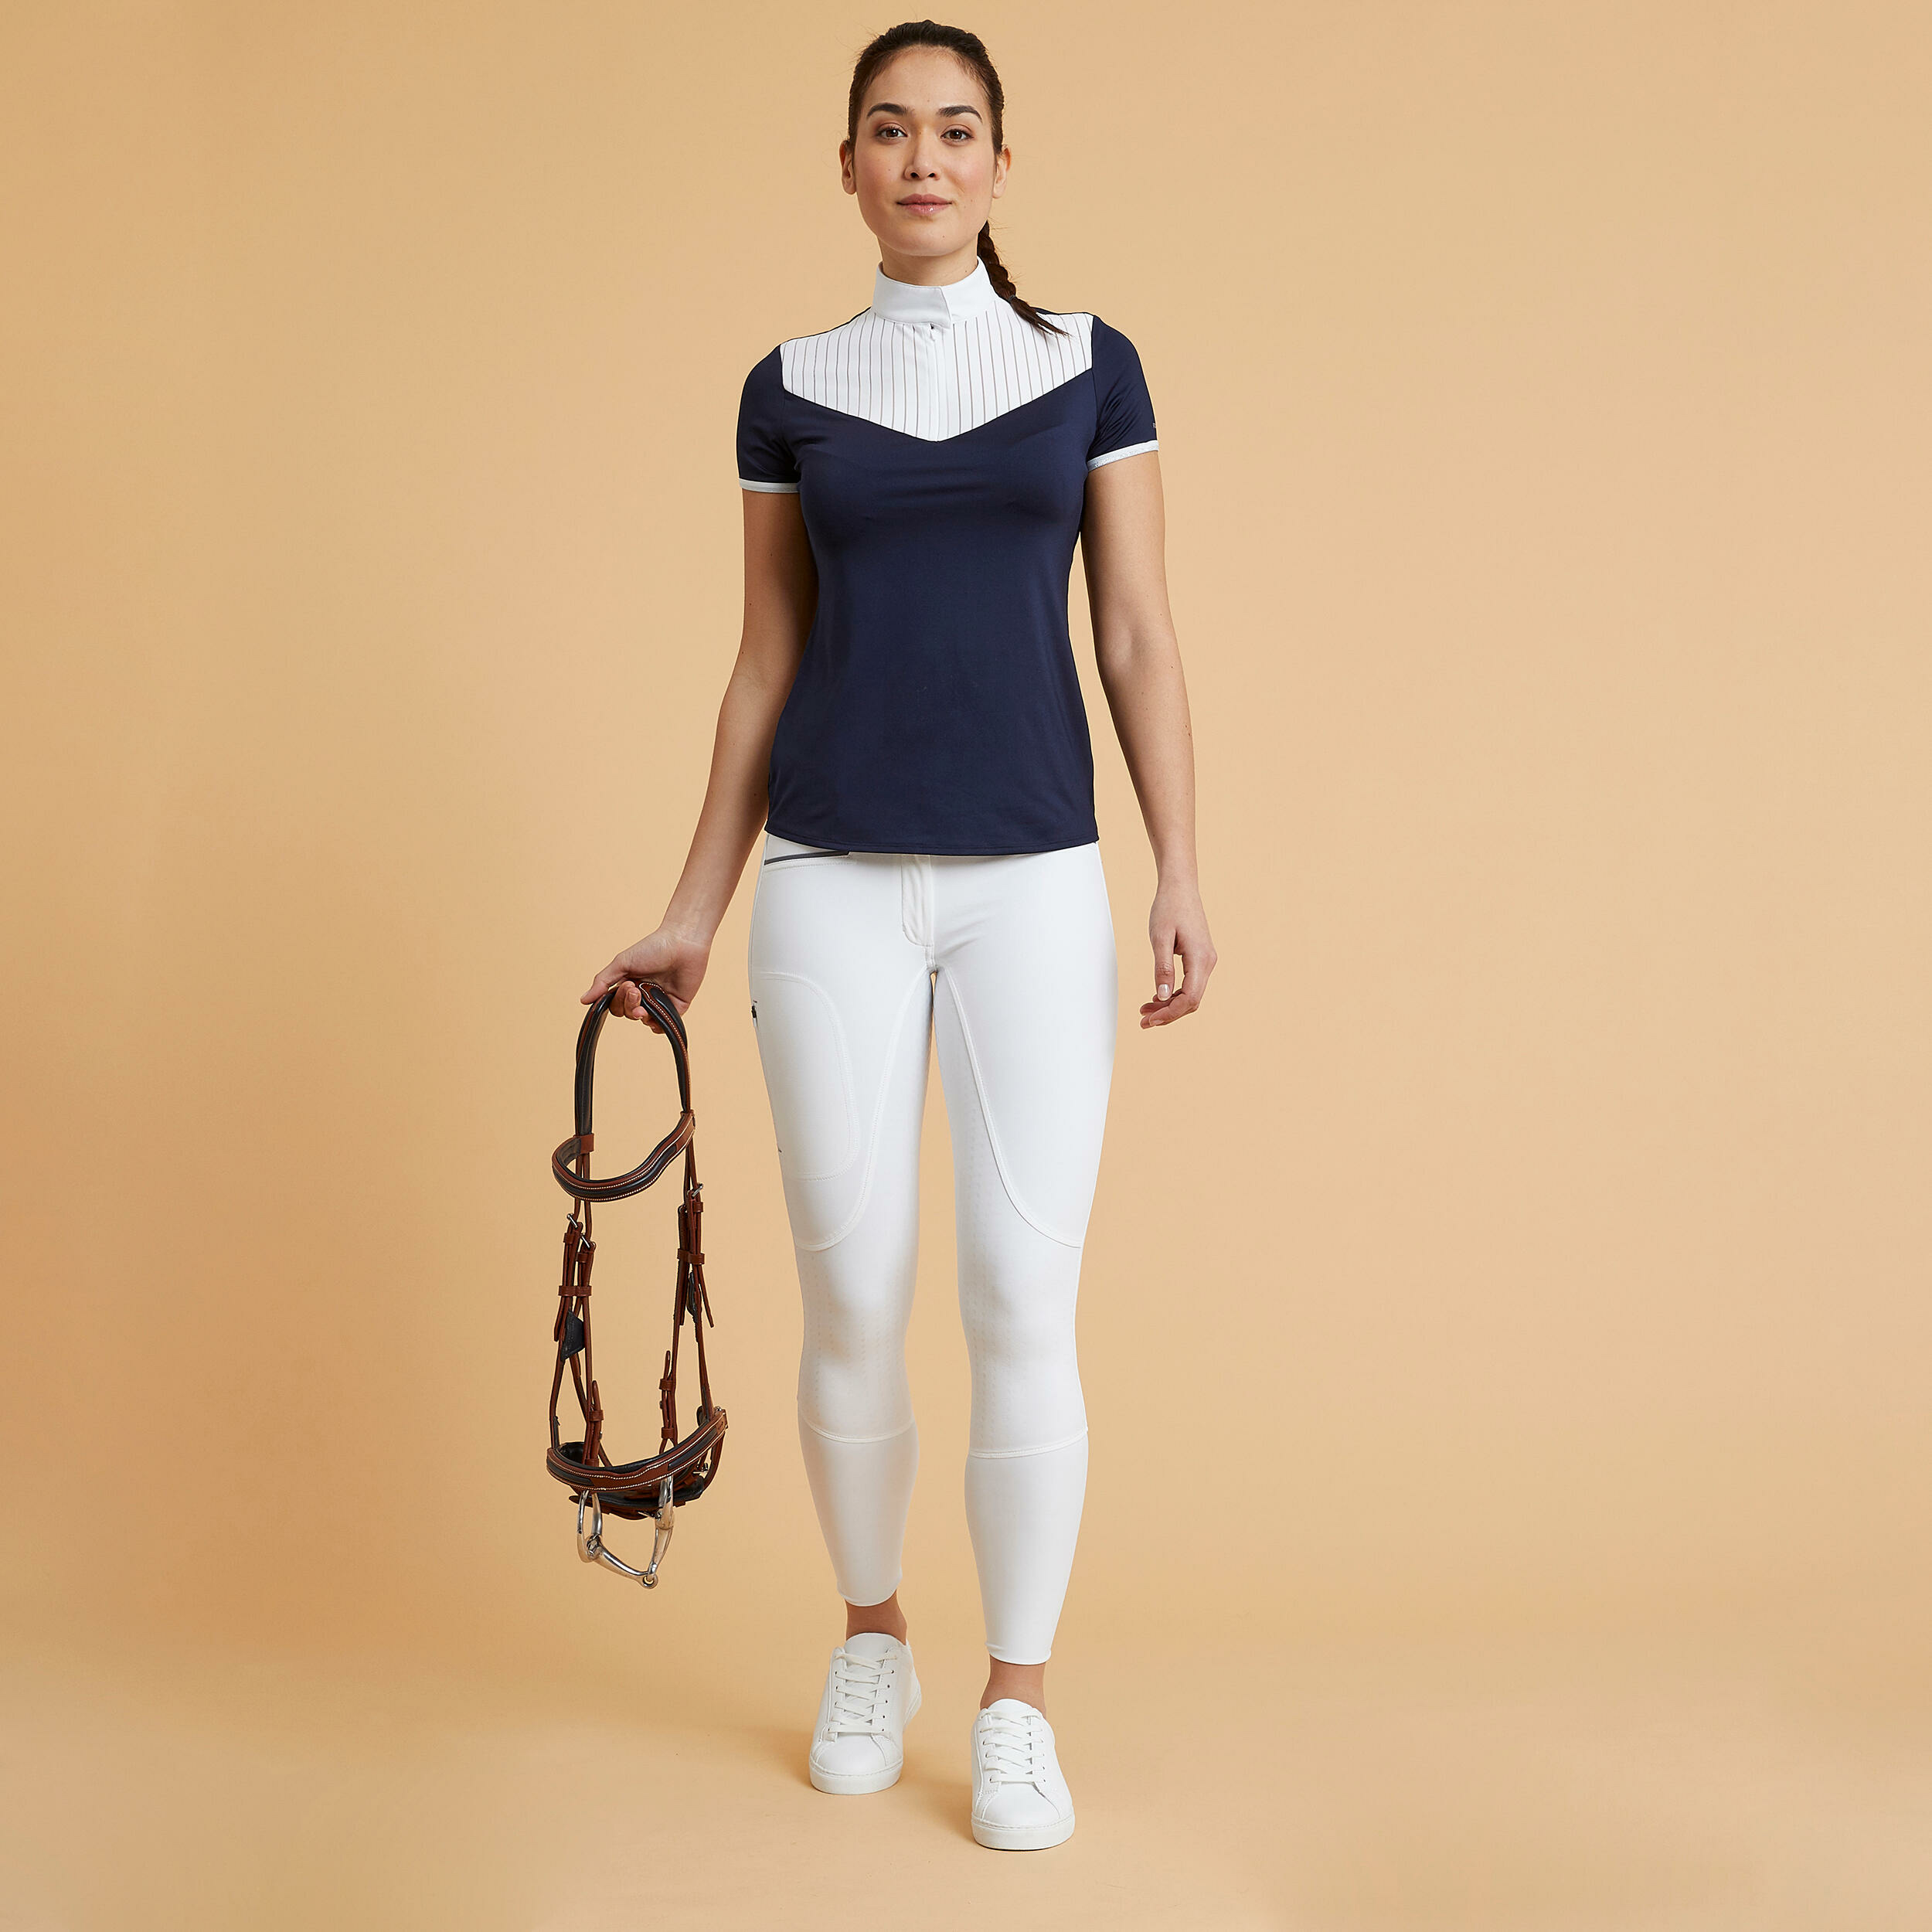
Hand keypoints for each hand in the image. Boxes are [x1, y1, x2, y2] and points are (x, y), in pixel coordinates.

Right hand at [581, 927, 710, 1032]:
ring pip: (644, 1020)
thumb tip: (583, 1000)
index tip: (627, 985)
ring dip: (640, 1014)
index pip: (615, 1004)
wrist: (683, 942)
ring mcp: (660, 1001)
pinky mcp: (677, 1007)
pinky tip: (654, 1016)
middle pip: (628, 1013)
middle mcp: (644, 994)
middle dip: (629, 1004)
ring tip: (645, 999)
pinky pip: (663, 1025)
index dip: (618, 1000)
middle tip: (636, 989)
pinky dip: (657, 1025)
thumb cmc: (653, 948)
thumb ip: (603, 982)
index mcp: (630, 984)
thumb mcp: (623, 963)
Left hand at [1140, 878, 1215, 1027]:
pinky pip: (1190, 983)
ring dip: (1170, 1005)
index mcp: (1200, 959)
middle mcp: (1208, 962)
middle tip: (1143, 1021)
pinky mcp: (1200, 957)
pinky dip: (1174, 993)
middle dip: (1168, 1014)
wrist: (1180, 887)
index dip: (1170, 1013)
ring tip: (1146, 1010)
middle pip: (1192, 1001)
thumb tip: (1163, 995)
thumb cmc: (1169, 908)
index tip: (1149, 1020)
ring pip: (1191, 994)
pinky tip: (1158, 996)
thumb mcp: (1160, 938)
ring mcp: (1206, 960)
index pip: (1190, 998)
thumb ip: (1162, 968)